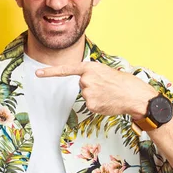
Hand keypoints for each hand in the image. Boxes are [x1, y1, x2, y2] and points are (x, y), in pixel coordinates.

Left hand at [36, 62, 157, 118]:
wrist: (134, 95)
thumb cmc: (122, 82)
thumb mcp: (105, 71)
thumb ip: (91, 75)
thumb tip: (84, 83)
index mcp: (89, 68)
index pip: (66, 69)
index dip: (50, 72)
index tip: (38, 74)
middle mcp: (86, 79)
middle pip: (81, 84)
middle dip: (92, 86)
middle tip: (106, 85)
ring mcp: (87, 93)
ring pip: (86, 94)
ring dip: (96, 95)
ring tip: (109, 93)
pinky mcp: (91, 105)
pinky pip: (90, 104)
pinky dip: (98, 104)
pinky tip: (108, 101)